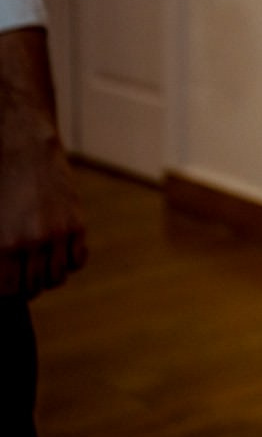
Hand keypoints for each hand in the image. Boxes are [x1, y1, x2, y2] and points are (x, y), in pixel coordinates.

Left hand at [0, 27, 86, 298]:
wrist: (21, 144)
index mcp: (2, 245)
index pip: (7, 291)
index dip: (4, 292)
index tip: (3, 285)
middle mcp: (32, 243)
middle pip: (33, 288)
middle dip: (23, 287)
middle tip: (16, 277)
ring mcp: (57, 233)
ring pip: (57, 278)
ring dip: (46, 277)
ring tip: (35, 267)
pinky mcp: (76, 222)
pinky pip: (78, 260)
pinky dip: (68, 263)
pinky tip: (55, 253)